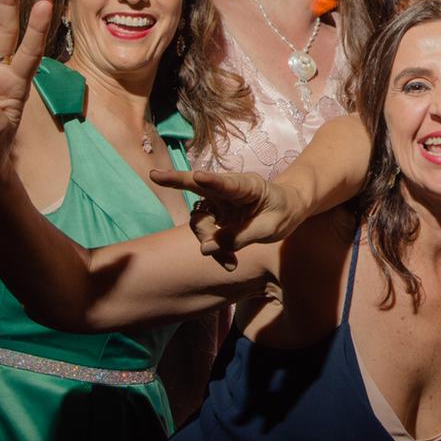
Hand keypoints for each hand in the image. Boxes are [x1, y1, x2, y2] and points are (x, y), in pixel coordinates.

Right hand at [150, 169, 307, 269]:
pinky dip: (213, 250)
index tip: (199, 176)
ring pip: (199, 221)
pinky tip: (230, 263)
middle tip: (153, 176)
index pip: (227, 184)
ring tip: (231, 263)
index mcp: (248, 186)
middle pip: (197, 185)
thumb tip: (207, 247)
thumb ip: (242, 237)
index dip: (212, 181)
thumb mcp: (271, 228)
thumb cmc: (283, 211)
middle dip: (175, 181)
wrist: (287, 208)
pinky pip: (204, 234)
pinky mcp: (214, 215)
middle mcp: (227, 189)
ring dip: (208, 242)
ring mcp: (218, 202)